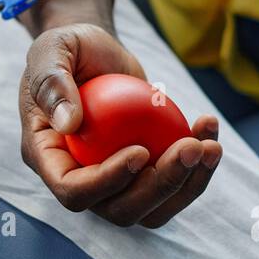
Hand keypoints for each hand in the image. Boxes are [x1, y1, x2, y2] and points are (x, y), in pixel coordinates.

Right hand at [19, 23, 222, 227]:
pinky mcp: (144, 171)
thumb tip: (69, 122)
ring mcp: (114, 180)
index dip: (108, 181)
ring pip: (152, 207)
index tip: (141, 150)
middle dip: (160, 187)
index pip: (74, 190)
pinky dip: (198, 165)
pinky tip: (209, 128)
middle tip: (191, 149)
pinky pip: (172, 183)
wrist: (94, 52)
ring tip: (210, 145)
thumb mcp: (51, 50)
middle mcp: (80, 178)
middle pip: (119, 209)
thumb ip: (52, 82)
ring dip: (187, 183)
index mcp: (48, 159)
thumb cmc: (68, 48)